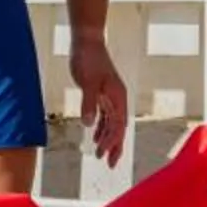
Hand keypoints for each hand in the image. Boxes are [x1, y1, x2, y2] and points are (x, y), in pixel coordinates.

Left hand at [72, 35, 127, 166]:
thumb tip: (89, 125)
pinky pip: (104, 115)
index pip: (118, 125)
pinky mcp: (102, 93)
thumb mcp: (87, 82)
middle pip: (119, 127)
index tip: (104, 155)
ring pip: (112, 123)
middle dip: (114, 146)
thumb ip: (89, 103)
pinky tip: (95, 135)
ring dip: (107, 139)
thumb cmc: (89, 59)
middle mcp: (117, 99)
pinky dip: (101, 127)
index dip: (113, 142)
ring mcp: (110, 96)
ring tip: (100, 155)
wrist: (87, 42)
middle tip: (109, 164)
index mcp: (118, 97)